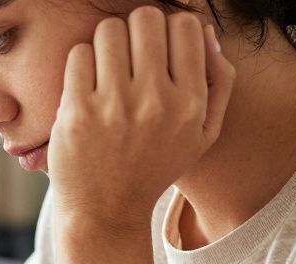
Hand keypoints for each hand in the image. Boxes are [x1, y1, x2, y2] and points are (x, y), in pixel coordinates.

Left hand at [48, 8, 234, 231]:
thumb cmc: (153, 169)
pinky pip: (79, 54)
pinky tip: (86, 85)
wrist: (105, 212)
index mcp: (190, 102)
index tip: (158, 48)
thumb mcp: (202, 134)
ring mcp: (115, 106)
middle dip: (136, 30)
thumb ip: (218, 81)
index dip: (170, 28)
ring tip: (106, 69)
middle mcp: (156, 100)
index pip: (186, 26)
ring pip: (110, 31)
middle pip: (146, 19)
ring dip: (106, 43)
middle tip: (129, 54)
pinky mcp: (78, 112)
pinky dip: (81, 63)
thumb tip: (208, 31)